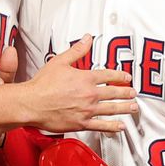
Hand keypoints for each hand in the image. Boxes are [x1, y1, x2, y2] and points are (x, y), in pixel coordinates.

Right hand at [21, 35, 136, 133]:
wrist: (32, 103)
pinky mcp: (82, 123)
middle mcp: (90, 94)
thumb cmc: (42, 85)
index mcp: (86, 78)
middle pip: (115, 93)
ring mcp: (87, 110)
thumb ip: (77, 51)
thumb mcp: (60, 61)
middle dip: (127, 92)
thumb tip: (87, 38)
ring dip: (125, 108)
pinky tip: (120, 126)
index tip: (126, 77)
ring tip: (133, 108)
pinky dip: (113, 127)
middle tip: (133, 93)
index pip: (109, 75)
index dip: (120, 75)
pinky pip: (101, 126)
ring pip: (112, 109)